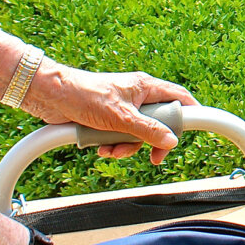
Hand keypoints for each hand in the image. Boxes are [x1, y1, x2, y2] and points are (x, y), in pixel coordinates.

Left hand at [23, 60, 197, 164]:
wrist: (49, 95)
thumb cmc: (84, 95)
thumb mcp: (120, 117)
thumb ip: (148, 130)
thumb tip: (171, 141)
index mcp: (145, 87)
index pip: (178, 97)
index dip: (189, 113)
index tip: (195, 131)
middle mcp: (136, 96)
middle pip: (158, 123)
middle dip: (149, 141)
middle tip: (151, 157)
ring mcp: (121, 108)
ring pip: (137, 134)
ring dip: (126, 146)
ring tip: (111, 150)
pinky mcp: (106, 119)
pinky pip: (119, 137)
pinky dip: (112, 145)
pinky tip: (100, 147)